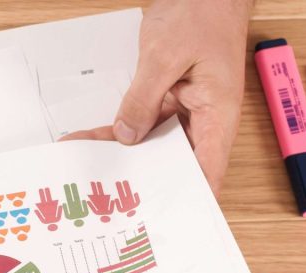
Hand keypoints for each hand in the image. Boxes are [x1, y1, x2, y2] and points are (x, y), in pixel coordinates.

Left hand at [64, 0, 252, 194]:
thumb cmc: (202, 15)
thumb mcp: (165, 56)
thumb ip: (143, 98)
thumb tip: (127, 136)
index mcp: (218, 115)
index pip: (207, 170)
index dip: (187, 198)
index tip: (161, 219)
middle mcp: (204, 119)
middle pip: (174, 164)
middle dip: (144, 183)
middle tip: (109, 202)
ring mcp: (185, 112)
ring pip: (152, 146)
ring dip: (122, 158)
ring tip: (88, 174)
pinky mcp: (168, 102)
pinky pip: (142, 123)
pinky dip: (118, 133)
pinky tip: (89, 141)